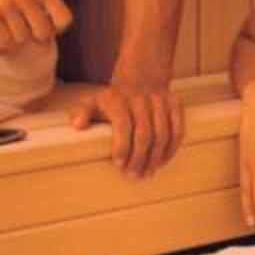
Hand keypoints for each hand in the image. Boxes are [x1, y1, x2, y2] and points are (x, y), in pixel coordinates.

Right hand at [0, 0, 71, 51]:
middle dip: (33, 32)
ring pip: (21, 38)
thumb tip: (51, 31)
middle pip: (42, 33)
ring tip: (5, 19)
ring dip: (14, 34)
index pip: (64, 20)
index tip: (44, 23)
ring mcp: (6, 4)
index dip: (56, 27)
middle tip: (21, 23)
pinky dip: (0, 37)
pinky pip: (3, 40)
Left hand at [68, 72, 183, 176]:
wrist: (140, 80)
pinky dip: (171, 149)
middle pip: (145, 133)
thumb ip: (81, 112)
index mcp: (119, 99)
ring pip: (162, 134)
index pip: (123, 124)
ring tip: (147, 172)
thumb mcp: (92, 102)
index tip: (119, 164)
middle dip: (139, 158)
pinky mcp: (175, 104)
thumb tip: (77, 125)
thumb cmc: (113, 100)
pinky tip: (162, 162)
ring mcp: (160, 100)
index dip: (122, 146)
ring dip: (155, 158)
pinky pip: (178, 130)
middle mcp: (141, 98)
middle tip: (133, 174)